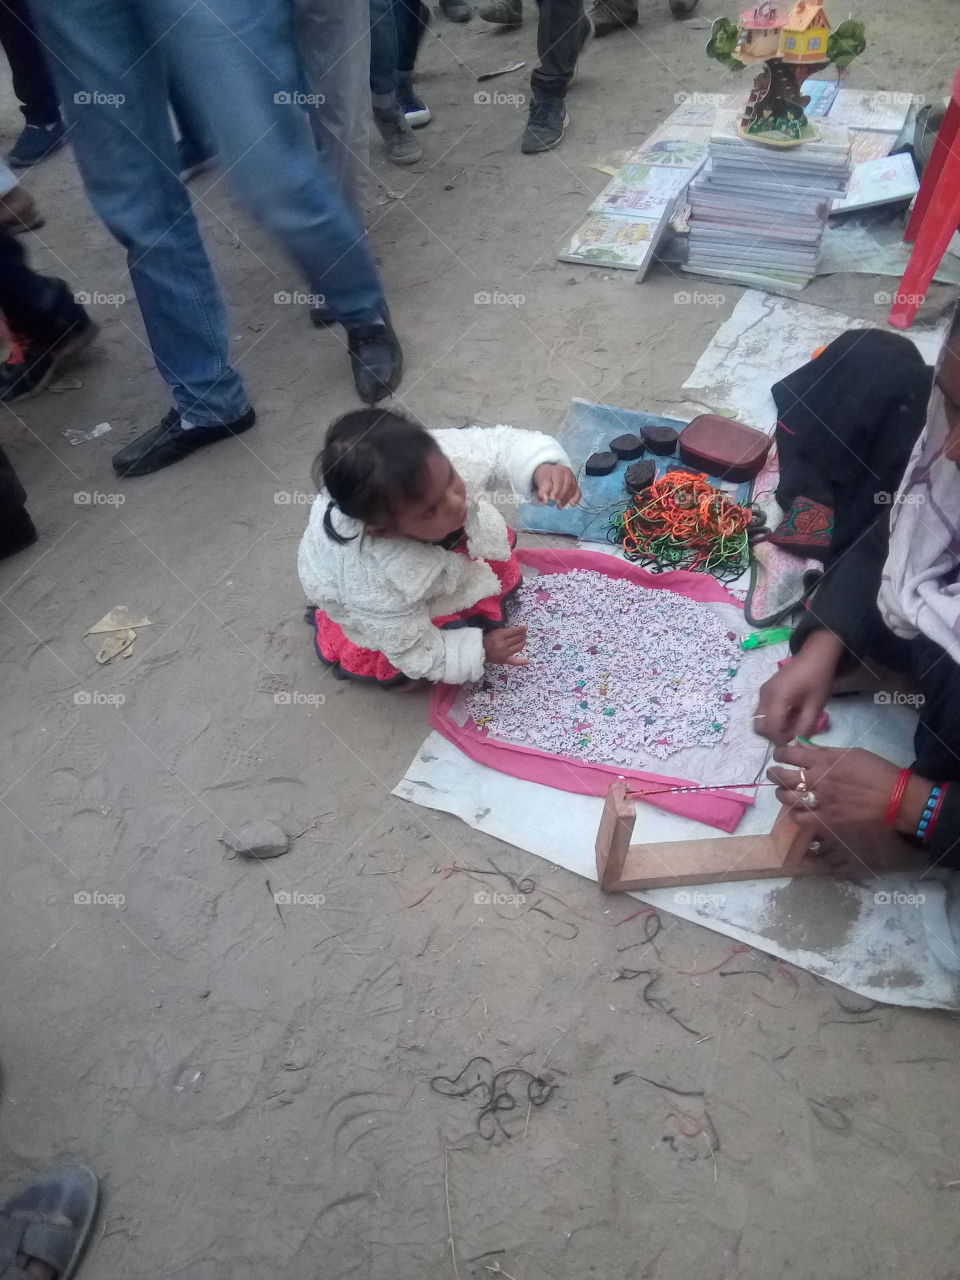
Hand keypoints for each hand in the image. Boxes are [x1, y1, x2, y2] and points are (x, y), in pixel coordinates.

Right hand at [484, 626, 528, 665]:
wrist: (480, 650)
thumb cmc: (488, 639)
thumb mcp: (496, 631)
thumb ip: (508, 631)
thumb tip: (520, 629)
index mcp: (500, 635)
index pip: (515, 631)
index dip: (521, 629)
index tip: (525, 627)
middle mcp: (503, 644)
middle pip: (518, 639)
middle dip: (523, 635)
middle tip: (524, 633)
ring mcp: (505, 653)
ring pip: (519, 647)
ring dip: (523, 642)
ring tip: (523, 640)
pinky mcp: (505, 660)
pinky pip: (515, 662)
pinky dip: (522, 662)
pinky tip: (528, 661)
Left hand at [533, 463, 581, 509]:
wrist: (549, 473)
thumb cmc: (545, 478)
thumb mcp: (540, 483)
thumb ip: (542, 492)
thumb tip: (546, 501)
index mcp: (558, 471)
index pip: (559, 482)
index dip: (556, 492)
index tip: (552, 500)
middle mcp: (567, 473)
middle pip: (567, 486)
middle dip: (562, 497)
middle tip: (556, 505)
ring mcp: (573, 478)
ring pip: (573, 490)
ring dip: (566, 500)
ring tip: (560, 506)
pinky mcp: (576, 484)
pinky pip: (578, 492)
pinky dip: (576, 498)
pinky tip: (572, 504)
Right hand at [754, 632, 841, 744]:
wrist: (815, 655)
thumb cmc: (818, 678)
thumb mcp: (816, 705)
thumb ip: (805, 726)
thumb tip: (796, 743)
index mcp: (777, 698)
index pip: (771, 728)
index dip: (780, 740)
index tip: (794, 744)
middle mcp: (765, 696)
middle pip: (759, 726)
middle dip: (774, 735)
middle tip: (792, 736)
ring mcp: (763, 692)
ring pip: (759, 719)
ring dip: (773, 727)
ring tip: (792, 724)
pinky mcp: (765, 690)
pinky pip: (763, 711)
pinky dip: (772, 718)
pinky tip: (789, 714)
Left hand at [767, 742, 929, 873]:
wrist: (895, 798)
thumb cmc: (877, 771)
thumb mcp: (851, 753)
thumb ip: (825, 752)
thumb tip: (804, 748)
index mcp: (824, 760)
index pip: (790, 753)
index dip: (780, 754)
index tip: (779, 755)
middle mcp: (817, 779)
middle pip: (782, 776)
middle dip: (774, 773)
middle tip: (774, 773)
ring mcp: (819, 801)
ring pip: (786, 798)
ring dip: (781, 794)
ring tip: (783, 792)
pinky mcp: (825, 820)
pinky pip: (799, 818)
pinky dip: (795, 814)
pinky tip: (798, 810)